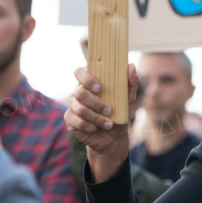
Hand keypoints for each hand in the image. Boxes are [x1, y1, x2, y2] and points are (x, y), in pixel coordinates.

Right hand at [66, 64, 138, 181]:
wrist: (114, 137)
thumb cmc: (120, 114)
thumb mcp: (129, 99)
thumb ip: (131, 82)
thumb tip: (131, 65)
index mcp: (91, 83)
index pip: (80, 72)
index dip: (86, 78)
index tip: (99, 88)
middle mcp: (80, 93)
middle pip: (80, 92)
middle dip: (96, 103)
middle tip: (109, 110)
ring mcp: (73, 106)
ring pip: (80, 108)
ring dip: (96, 117)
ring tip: (108, 124)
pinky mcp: (70, 120)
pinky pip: (77, 121)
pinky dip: (90, 126)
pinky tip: (96, 128)